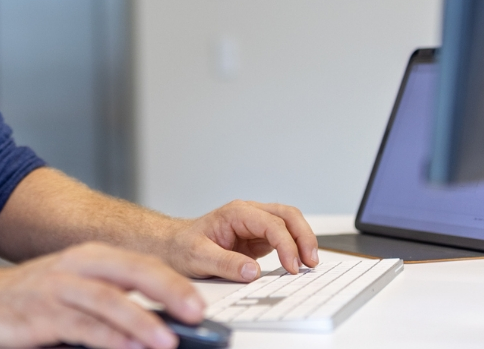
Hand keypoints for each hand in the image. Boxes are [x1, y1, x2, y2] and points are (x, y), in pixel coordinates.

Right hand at [0, 242, 204, 348]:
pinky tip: (126, 348)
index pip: (142, 263)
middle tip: (195, 314)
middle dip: (168, 292)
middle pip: (132, 272)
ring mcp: (57, 288)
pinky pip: (80, 325)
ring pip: (108, 300)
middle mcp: (76, 266)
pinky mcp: (40, 314)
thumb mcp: (75, 291)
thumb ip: (112, 299)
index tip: (200, 304)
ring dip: (141, 321)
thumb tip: (158, 321)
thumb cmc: (31, 299)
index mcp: (90, 257)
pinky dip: (107, 338)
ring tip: (167, 341)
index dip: (174, 282)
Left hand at [160, 200, 320, 280]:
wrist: (172, 246)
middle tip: (311, 262)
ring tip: (310, 263)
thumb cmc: (182, 246)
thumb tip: (253, 272)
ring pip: (290, 223)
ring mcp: (255, 224)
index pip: (271, 223)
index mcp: (236, 213)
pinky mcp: (258, 237)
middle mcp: (249, 214)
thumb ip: (225, 264)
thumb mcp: (198, 257)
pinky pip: (284, 237)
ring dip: (304, 240)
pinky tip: (299, 263)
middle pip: (287, 215)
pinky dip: (295, 248)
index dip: (286, 244)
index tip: (291, 266)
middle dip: (304, 236)